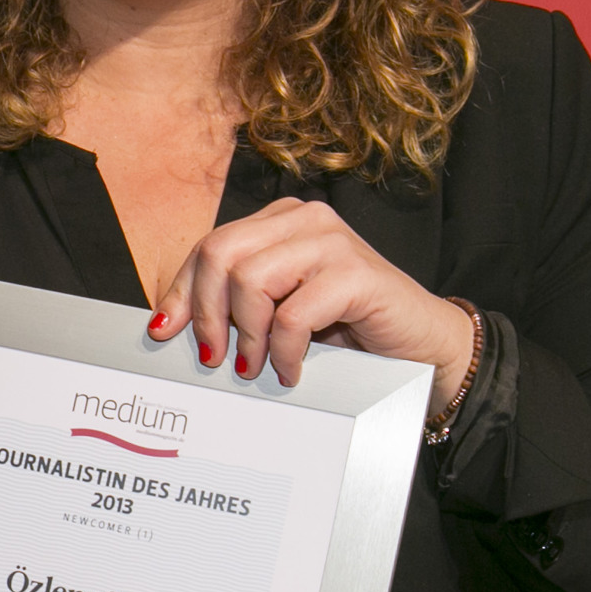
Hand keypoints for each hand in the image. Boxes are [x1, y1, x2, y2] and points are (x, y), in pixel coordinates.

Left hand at [149, 198, 476, 409]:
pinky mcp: (355, 274)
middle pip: (221, 254)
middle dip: (209, 314)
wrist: (422, 344)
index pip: (211, 246)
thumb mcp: (281, 311)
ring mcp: (332, 241)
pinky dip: (284, 353)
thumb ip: (237, 305)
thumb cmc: (350, 329)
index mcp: (281, 221)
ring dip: (249, 336)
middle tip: (216, 358)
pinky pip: (293, 316)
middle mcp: (305, 220)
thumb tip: (170, 325)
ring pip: (251, 281)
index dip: (184, 292)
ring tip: (259, 367)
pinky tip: (292, 371)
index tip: (167, 331)